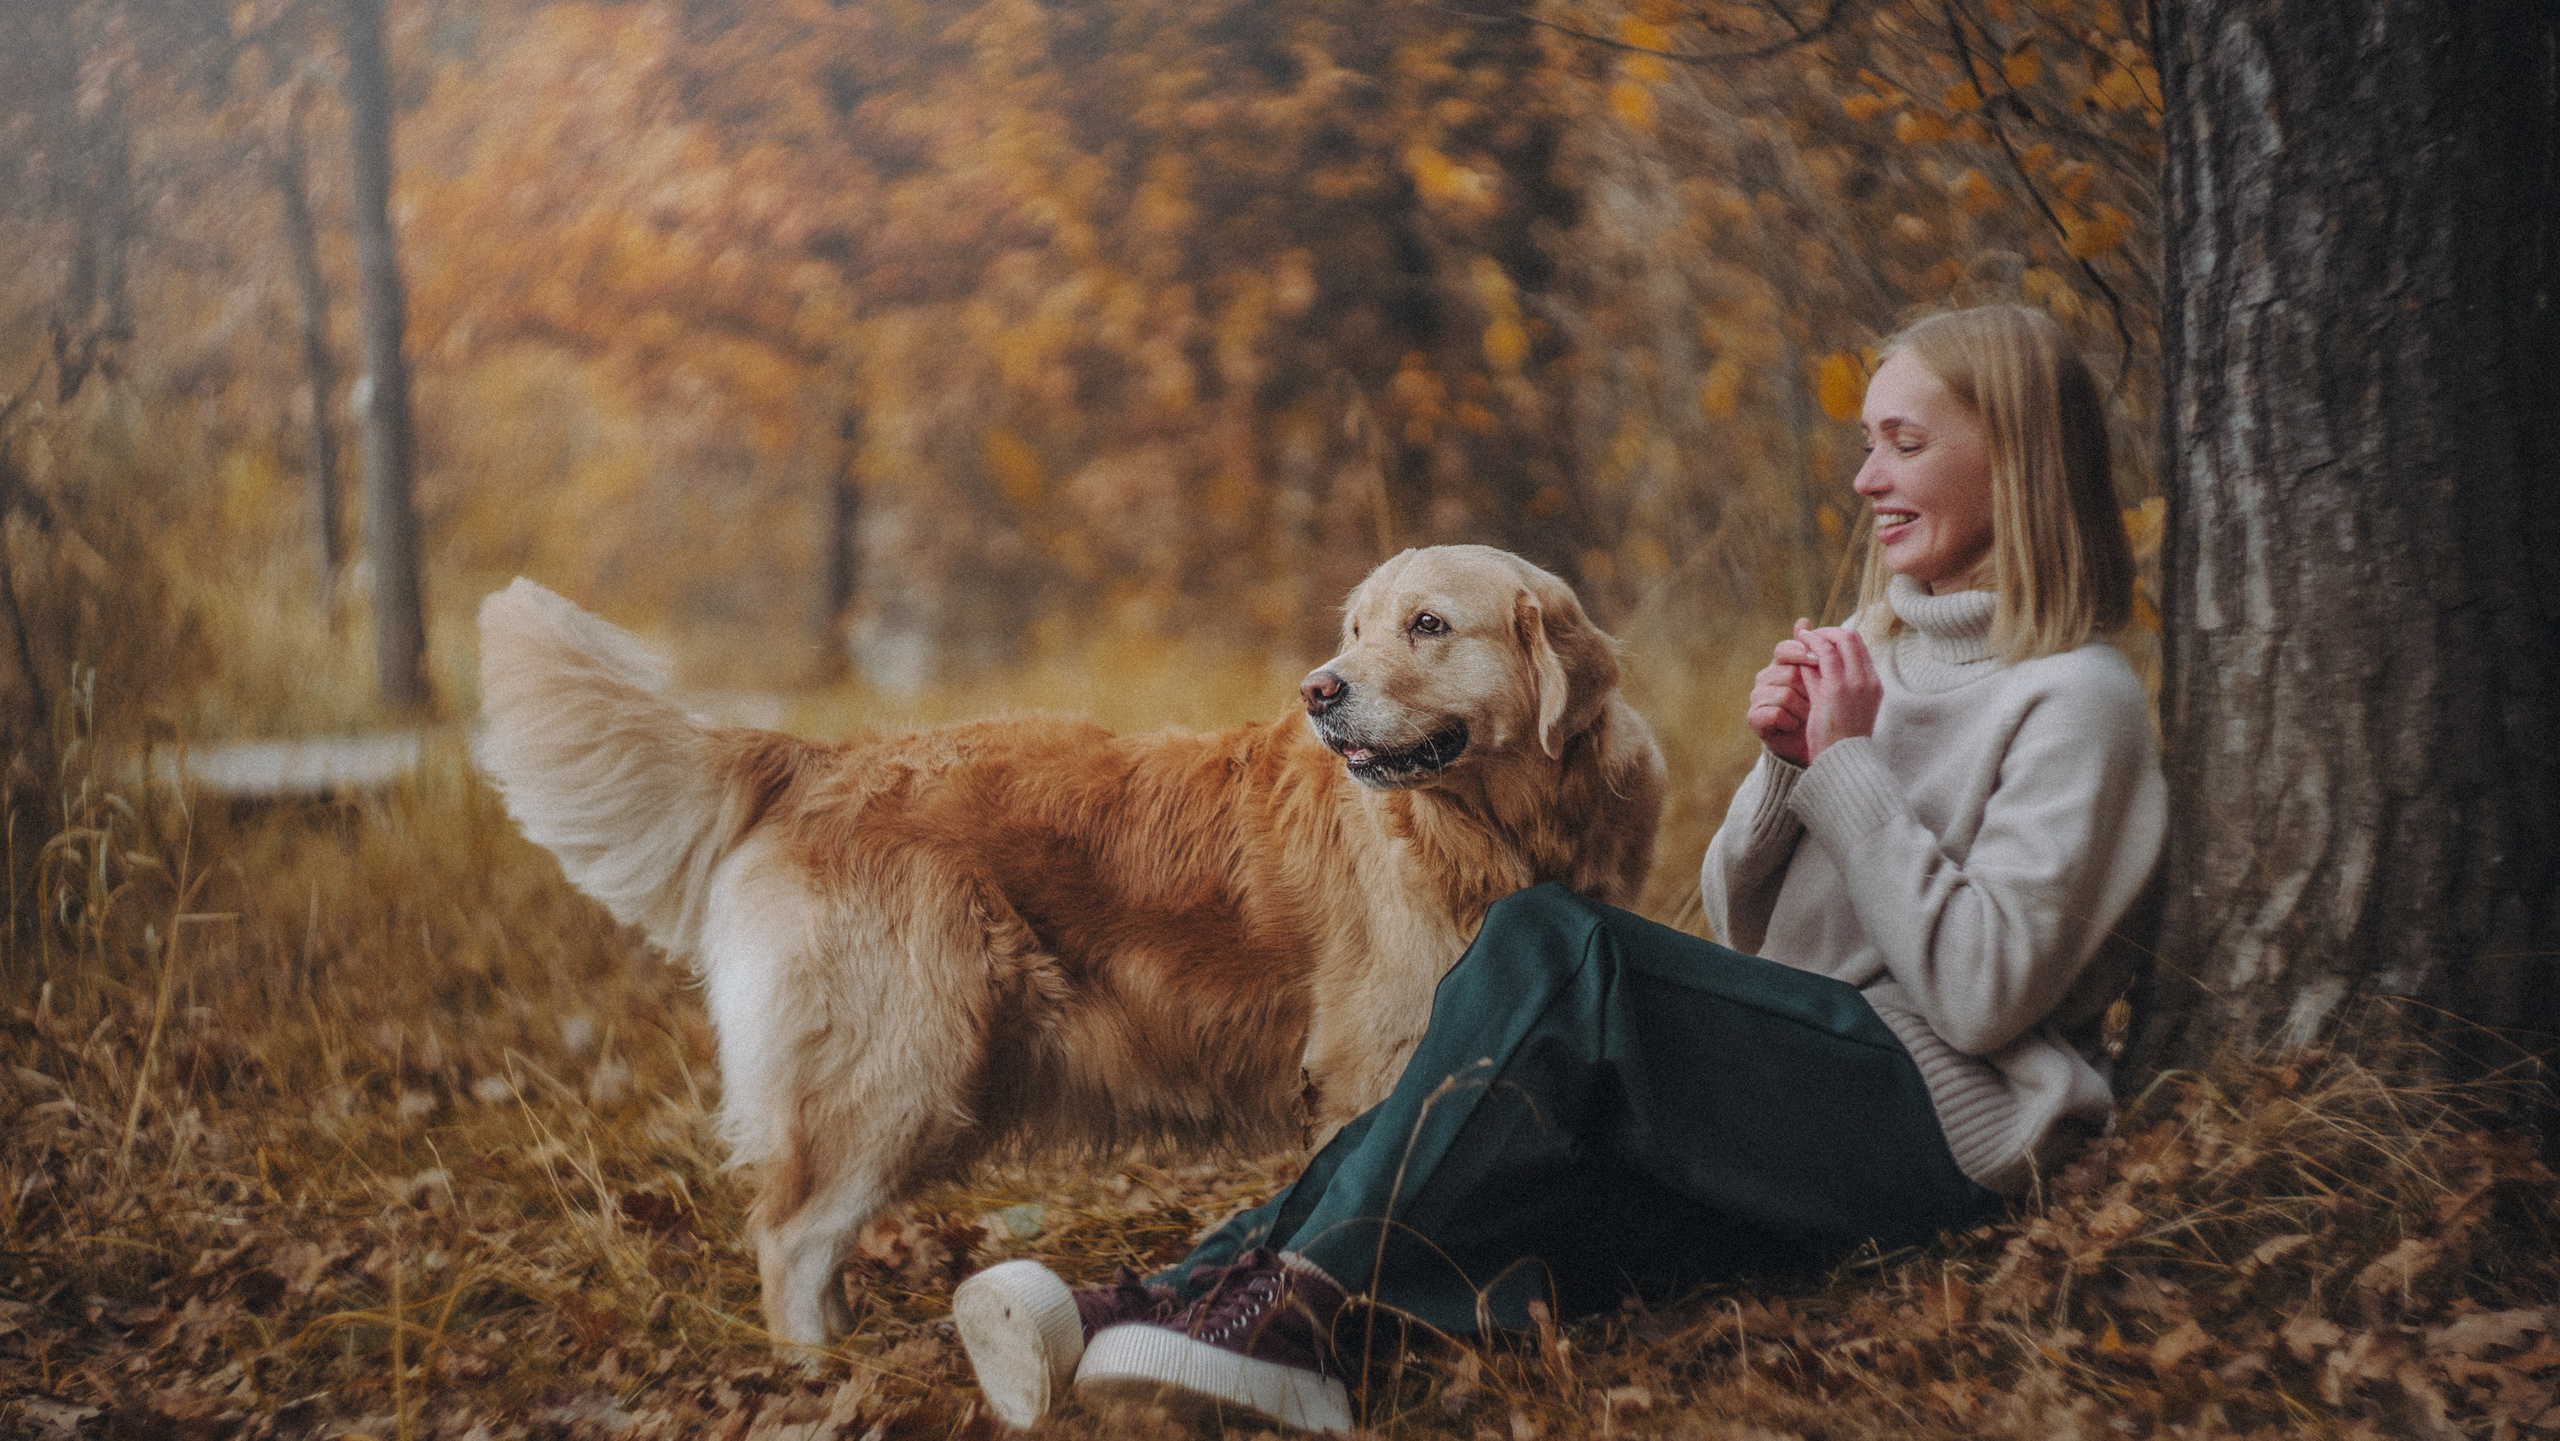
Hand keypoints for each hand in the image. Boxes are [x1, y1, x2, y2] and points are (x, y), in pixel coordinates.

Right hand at [1745, 620, 1816, 766]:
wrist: (1815, 747)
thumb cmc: (1820, 710)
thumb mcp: (1823, 678)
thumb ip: (1815, 650)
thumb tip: (1803, 619)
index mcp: (1782, 664)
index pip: (1784, 648)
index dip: (1799, 652)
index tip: (1817, 660)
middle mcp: (1767, 677)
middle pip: (1788, 672)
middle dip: (1809, 689)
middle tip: (1817, 701)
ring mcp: (1758, 697)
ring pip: (1784, 694)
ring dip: (1803, 708)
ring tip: (1808, 716)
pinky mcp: (1754, 718)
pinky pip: (1774, 713)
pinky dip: (1790, 721)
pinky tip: (1794, 726)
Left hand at [1799, 623, 1881, 761]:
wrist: (1843, 762)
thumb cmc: (1839, 739)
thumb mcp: (1840, 707)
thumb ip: (1829, 682)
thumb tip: (1811, 662)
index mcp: (1874, 684)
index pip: (1859, 647)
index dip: (1838, 638)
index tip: (1821, 640)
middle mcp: (1868, 680)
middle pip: (1851, 637)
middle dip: (1828, 631)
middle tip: (1809, 635)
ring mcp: (1854, 683)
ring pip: (1838, 641)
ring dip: (1818, 635)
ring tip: (1801, 636)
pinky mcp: (1836, 689)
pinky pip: (1822, 655)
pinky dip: (1810, 645)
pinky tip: (1797, 644)